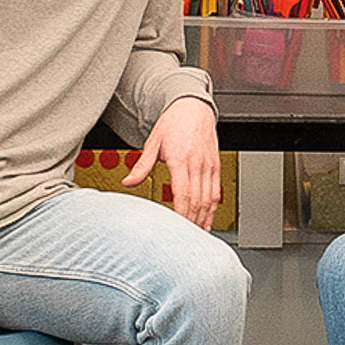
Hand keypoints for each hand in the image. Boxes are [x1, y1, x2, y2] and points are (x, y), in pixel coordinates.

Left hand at [125, 95, 220, 228]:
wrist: (193, 107)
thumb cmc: (173, 123)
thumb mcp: (153, 142)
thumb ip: (142, 165)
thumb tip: (128, 181)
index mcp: (180, 159)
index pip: (183, 193)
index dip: (181, 214)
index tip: (176, 228)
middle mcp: (197, 164)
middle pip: (197, 200)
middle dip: (191, 221)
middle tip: (185, 238)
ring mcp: (209, 166)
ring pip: (209, 199)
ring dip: (203, 218)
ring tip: (197, 234)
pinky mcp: (216, 166)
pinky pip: (216, 192)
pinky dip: (212, 208)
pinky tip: (207, 219)